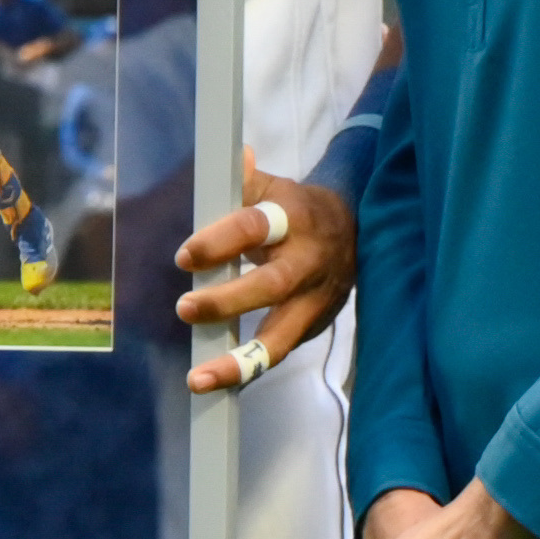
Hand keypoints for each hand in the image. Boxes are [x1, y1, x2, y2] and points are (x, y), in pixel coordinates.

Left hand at [177, 149, 350, 393]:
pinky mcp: (313, 326)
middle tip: (185, 308)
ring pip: (280, 337)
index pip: (256, 226)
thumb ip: (243, 180)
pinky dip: (248, 370)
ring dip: (238, 361)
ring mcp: (314, 299)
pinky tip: (216, 384)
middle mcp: (307, 261)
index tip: (185, 257)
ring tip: (199, 379)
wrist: (355, 229)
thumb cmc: (295, 208)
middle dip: (227, 301)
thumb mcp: (274, 187)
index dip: (221, 241)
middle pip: (271, 285)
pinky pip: (279, 353)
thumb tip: (231, 155)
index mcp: (293, 217)